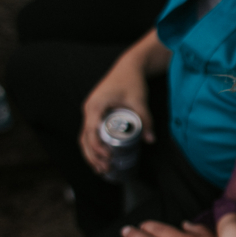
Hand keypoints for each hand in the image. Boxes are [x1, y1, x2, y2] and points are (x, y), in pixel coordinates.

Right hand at [79, 49, 154, 174]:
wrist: (128, 67)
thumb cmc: (131, 81)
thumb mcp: (140, 100)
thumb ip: (146, 120)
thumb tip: (151, 140)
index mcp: (96, 106)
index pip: (91, 131)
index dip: (97, 147)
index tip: (108, 157)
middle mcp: (89, 109)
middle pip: (84, 138)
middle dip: (93, 156)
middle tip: (105, 169)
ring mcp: (91, 112)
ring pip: (85, 137)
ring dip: (91, 154)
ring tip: (102, 170)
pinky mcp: (96, 114)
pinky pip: (91, 133)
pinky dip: (94, 147)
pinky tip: (101, 158)